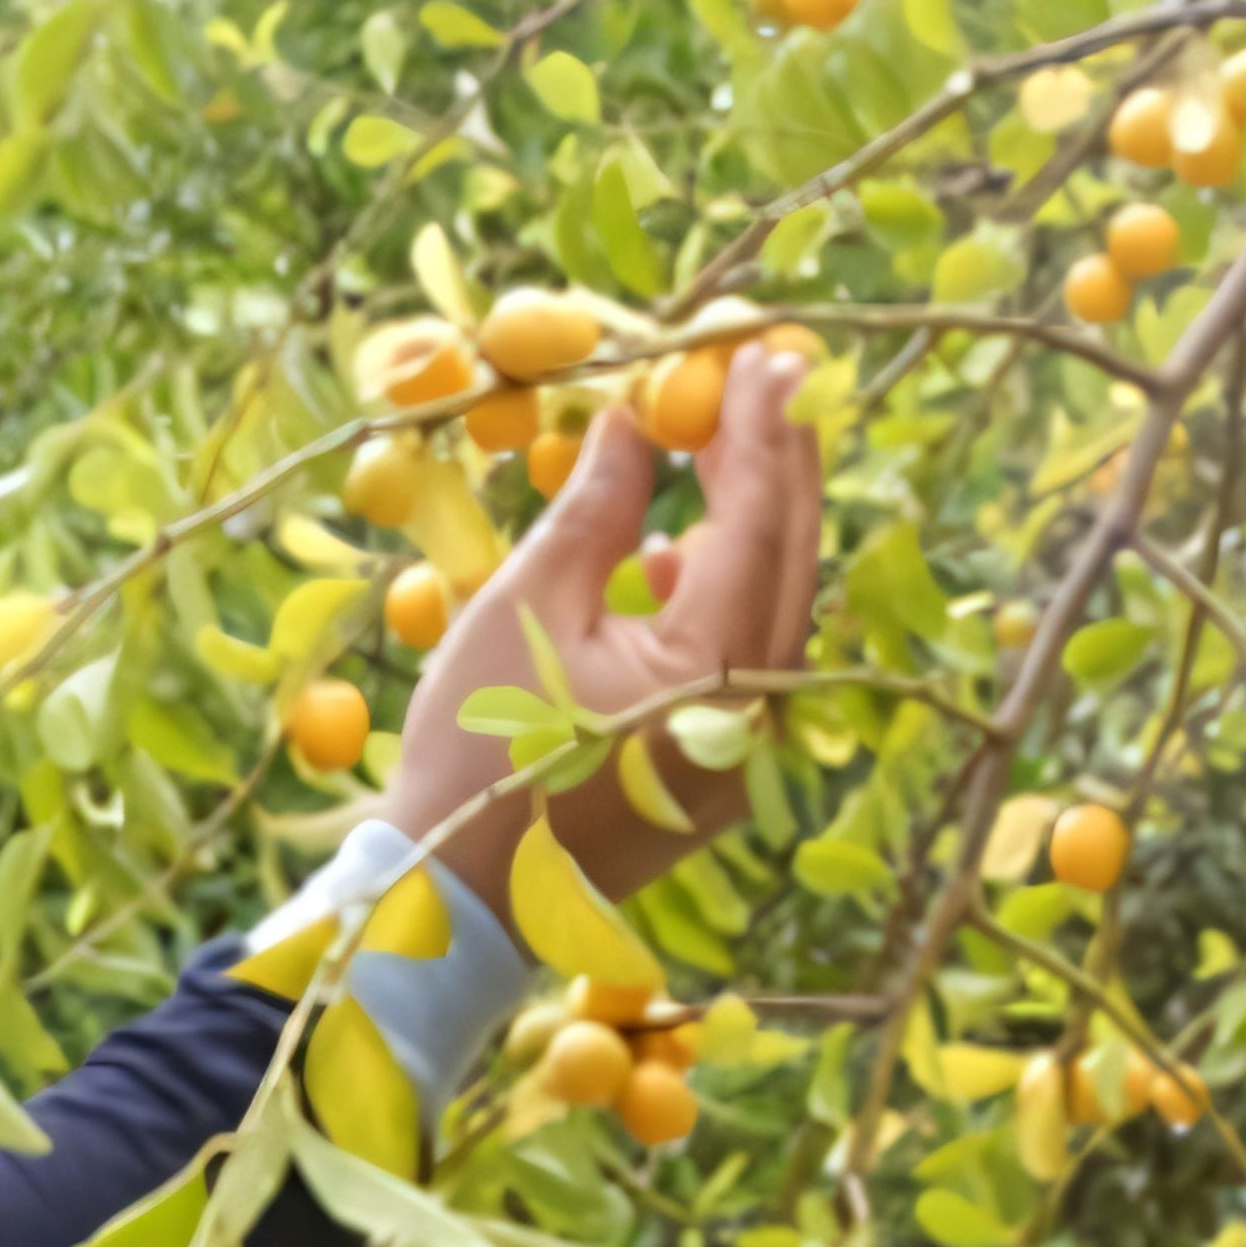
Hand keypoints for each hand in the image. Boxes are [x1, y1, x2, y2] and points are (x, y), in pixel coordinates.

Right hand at [381, 344, 821, 923]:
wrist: (456, 891)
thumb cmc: (476, 745)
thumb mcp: (529, 605)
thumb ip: (598, 509)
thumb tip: (636, 422)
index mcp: (711, 671)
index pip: (755, 527)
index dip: (762, 434)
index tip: (765, 355)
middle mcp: (754, 711)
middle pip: (789, 563)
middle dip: (782, 464)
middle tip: (776, 374)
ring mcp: (746, 748)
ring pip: (776, 608)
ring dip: (757, 524)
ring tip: (728, 437)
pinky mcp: (721, 768)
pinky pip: (747, 657)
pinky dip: (726, 593)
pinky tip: (678, 548)